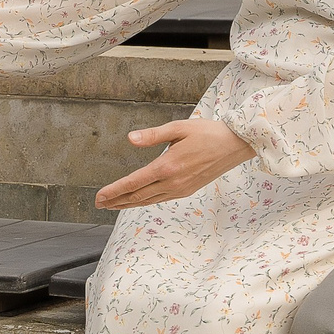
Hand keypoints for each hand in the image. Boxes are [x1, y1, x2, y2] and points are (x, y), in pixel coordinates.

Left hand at [95, 118, 257, 210]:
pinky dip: (144, 201)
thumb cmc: (208, 133)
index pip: (134, 183)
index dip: (114, 191)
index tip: (99, 196)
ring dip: (128, 203)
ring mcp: (180, 189)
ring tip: (112, 204)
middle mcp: (172, 182)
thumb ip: (152, 135)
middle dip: (116, 200)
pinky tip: (137, 199)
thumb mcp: (179, 128)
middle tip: (99, 203)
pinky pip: (160, 199)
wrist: (235, 145)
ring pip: (148, 201)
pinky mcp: (187, 190)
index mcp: (167, 166)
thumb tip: (130, 139)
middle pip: (138, 196)